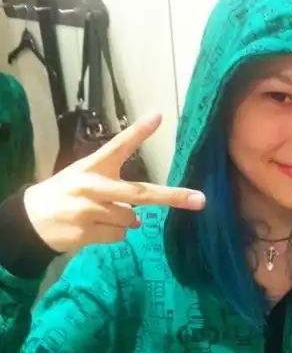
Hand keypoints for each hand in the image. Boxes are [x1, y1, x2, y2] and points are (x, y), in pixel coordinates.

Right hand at [23, 113, 205, 252]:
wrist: (30, 219)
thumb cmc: (65, 191)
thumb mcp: (83, 174)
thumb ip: (112, 184)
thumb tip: (141, 214)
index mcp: (93, 166)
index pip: (118, 145)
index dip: (138, 132)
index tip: (158, 116)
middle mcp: (93, 186)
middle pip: (140, 193)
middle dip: (173, 197)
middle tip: (200, 200)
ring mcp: (90, 211)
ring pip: (131, 220)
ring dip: (124, 220)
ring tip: (98, 215)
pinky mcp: (86, 232)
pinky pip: (118, 235)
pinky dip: (113, 233)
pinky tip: (93, 227)